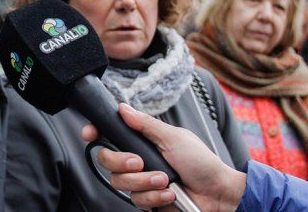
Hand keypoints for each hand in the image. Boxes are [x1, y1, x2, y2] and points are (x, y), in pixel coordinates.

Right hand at [82, 104, 245, 211]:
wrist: (217, 194)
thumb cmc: (201, 162)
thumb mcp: (173, 137)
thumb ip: (145, 124)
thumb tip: (123, 108)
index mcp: (143, 140)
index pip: (110, 134)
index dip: (95, 133)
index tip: (89, 133)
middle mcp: (138, 159)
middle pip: (106, 159)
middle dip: (122, 162)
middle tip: (140, 162)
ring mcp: (141, 181)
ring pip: (120, 182)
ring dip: (144, 182)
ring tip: (165, 180)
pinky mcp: (147, 200)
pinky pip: (136, 200)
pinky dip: (154, 197)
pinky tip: (169, 194)